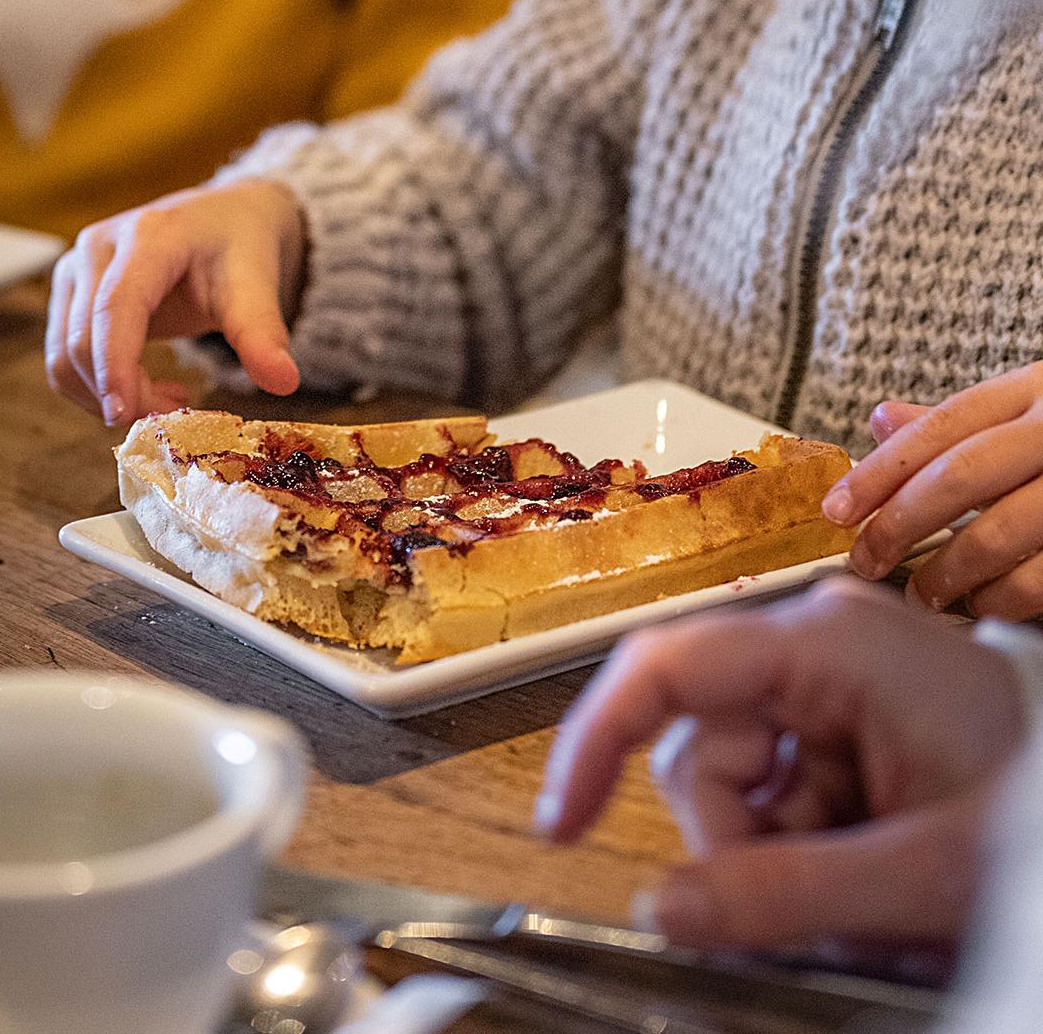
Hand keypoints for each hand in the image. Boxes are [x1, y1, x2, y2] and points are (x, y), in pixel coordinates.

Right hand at [46, 179, 305, 424]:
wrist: (222, 220)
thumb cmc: (238, 247)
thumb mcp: (258, 284)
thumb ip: (264, 333)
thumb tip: (285, 382)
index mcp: (148, 236)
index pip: (116, 307)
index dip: (114, 365)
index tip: (122, 416)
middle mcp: (97, 247)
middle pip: (83, 340)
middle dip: (123, 393)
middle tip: (177, 417)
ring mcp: (75, 269)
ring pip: (64, 355)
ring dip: (107, 396)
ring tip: (168, 400)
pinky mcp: (69, 293)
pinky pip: (64, 356)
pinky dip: (98, 387)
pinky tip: (147, 387)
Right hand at [535, 580, 1026, 950]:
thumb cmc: (1041, 810)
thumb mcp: (919, 871)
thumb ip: (783, 895)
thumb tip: (661, 910)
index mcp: (825, 644)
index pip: (664, 667)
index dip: (595, 740)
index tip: (561, 822)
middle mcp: (815, 644)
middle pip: (700, 743)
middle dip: (733, 838)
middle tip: (809, 907)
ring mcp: (829, 678)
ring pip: (732, 773)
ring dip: (770, 846)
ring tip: (857, 890)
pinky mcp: (842, 713)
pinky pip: (775, 782)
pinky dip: (797, 839)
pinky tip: (860, 863)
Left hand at [824, 364, 1042, 616]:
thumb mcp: (1036, 408)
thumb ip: (965, 423)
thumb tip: (882, 420)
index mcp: (1041, 388)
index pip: (943, 427)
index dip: (881, 470)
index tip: (837, 510)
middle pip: (961, 477)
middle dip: (899, 525)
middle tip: (865, 559)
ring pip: (1003, 533)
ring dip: (950, 573)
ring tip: (924, 593)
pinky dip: (1007, 598)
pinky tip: (985, 605)